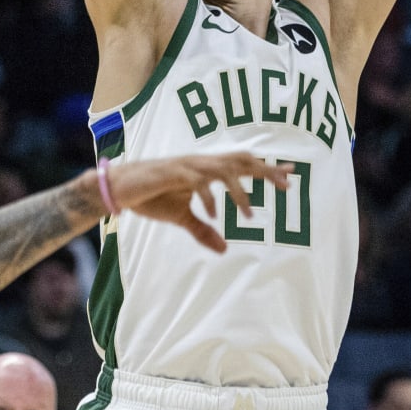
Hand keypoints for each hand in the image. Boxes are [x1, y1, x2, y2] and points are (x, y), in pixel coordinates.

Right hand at [103, 151, 291, 253]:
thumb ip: (203, 230)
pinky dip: (209, 198)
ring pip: (223, 170)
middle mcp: (200, 163)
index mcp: (205, 169)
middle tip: (286, 185)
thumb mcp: (181, 218)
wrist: (119, 189)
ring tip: (249, 215)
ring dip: (239, 192)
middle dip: (264, 172)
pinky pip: (198, 182)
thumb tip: (224, 249)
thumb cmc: (150, 197)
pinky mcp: (173, 172)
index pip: (242, 164)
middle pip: (240, 160)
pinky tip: (213, 216)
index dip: (266, 168)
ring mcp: (187, 165)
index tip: (290, 174)